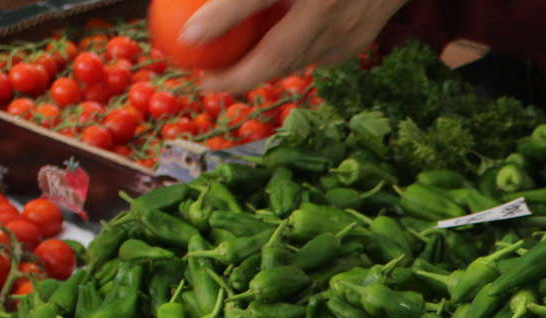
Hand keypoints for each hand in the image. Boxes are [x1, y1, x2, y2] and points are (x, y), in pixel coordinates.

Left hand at [183, 0, 408, 92]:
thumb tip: (197, 2)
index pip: (255, 0)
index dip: (221, 18)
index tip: (190, 35)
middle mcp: (327, 7)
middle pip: (277, 53)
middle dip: (238, 76)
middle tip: (204, 81)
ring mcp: (347, 30)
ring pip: (293, 61)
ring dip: (259, 72)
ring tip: (227, 73)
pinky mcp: (356, 42)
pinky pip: (314, 55)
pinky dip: (288, 57)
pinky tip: (267, 56)